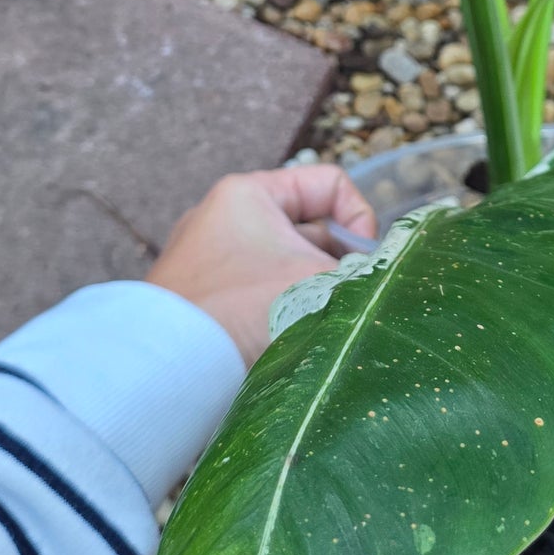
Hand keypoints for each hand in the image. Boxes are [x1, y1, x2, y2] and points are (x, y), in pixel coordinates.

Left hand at [148, 166, 377, 365]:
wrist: (172, 370)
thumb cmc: (243, 309)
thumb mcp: (318, 282)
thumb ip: (362, 275)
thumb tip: (381, 279)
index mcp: (249, 194)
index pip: (329, 184)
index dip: (359, 220)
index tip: (363, 263)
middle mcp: (224, 218)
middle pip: (309, 228)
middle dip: (337, 262)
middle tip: (349, 298)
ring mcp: (210, 261)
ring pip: (286, 266)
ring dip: (313, 290)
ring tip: (321, 323)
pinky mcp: (204, 301)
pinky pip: (259, 296)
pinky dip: (283, 312)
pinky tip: (293, 341)